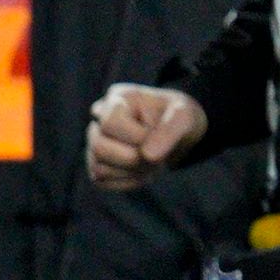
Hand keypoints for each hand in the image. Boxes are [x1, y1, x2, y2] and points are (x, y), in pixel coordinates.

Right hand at [86, 82, 208, 191]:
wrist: (177, 131)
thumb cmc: (179, 118)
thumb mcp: (184, 117)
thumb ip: (169, 131)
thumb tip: (147, 155)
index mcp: (118, 98)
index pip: (110, 123)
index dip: (137, 138)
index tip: (160, 139)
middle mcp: (99, 117)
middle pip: (99, 147)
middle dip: (135, 159)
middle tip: (158, 157)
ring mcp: (94, 139)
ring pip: (98, 167)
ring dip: (133, 172)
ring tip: (152, 163)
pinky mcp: (96, 160)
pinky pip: (101, 179)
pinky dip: (127, 181)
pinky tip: (142, 171)